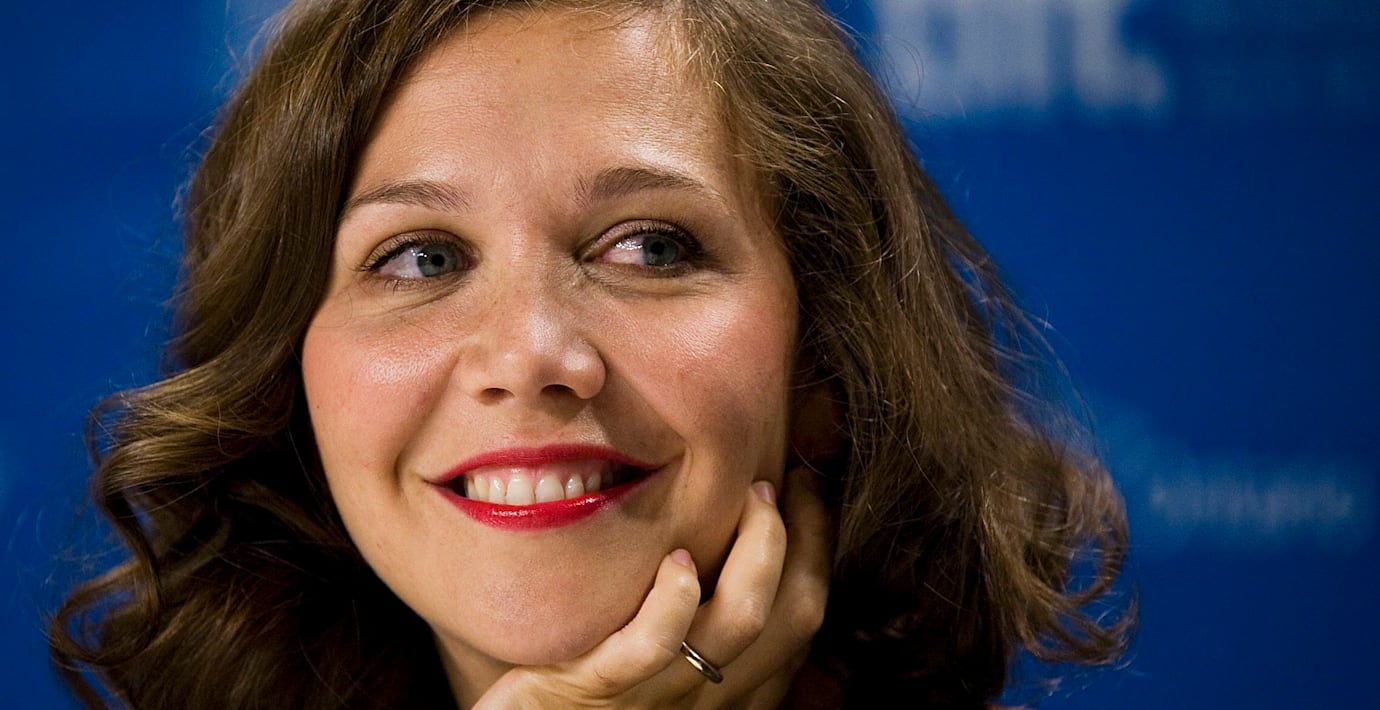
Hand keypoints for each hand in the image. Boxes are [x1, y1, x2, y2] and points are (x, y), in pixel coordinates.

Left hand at [472, 466, 831, 708]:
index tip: (806, 495)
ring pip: (739, 623)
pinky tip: (677, 559)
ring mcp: (654, 697)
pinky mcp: (595, 689)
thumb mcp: (646, 654)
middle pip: (789, 619)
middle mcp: (704, 699)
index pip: (796, 623)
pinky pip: (653, 646)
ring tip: (754, 497)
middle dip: (805, 542)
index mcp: (722, 690)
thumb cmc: (573, 687)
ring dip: (759, 550)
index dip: (815, 554)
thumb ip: (689, 615)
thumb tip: (719, 528)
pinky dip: (674, 600)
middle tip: (789, 482)